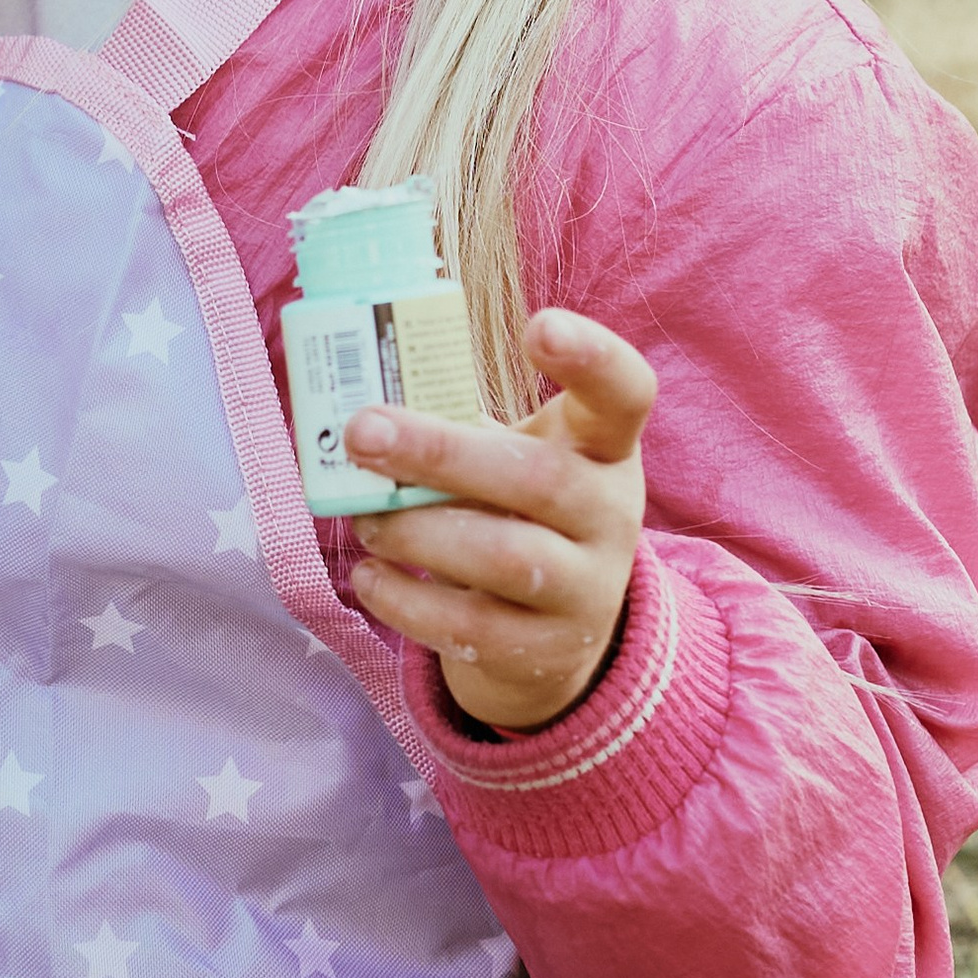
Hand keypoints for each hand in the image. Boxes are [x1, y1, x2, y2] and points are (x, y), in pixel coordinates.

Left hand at [344, 309, 655, 734]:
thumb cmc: (517, 510)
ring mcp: (587, 589)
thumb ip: (459, 423)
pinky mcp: (546, 651)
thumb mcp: (515, 455)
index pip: (625, 393)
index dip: (592, 357)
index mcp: (603, 446)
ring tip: (365, 517)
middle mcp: (610, 515)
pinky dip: (406, 600)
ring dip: (417, 532)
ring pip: (505, 558)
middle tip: (361, 431)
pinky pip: (472, 627)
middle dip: (441, 452)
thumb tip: (352, 398)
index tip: (539, 326)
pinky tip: (370, 576)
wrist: (556, 629)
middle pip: (541, 479)